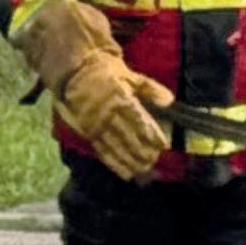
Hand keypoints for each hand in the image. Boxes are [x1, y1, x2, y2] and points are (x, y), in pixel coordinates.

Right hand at [60, 60, 173, 181]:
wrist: (75, 72)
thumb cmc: (106, 72)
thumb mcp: (130, 75)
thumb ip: (151, 88)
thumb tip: (170, 101)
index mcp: (121, 99)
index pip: (140, 121)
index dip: (152, 134)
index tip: (163, 145)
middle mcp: (109, 115)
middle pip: (129, 137)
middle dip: (143, 151)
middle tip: (154, 161)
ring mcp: (97, 125)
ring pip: (116, 147)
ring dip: (130, 160)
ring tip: (143, 170)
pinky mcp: (88, 132)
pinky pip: (103, 151)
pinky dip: (114, 163)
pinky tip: (125, 172)